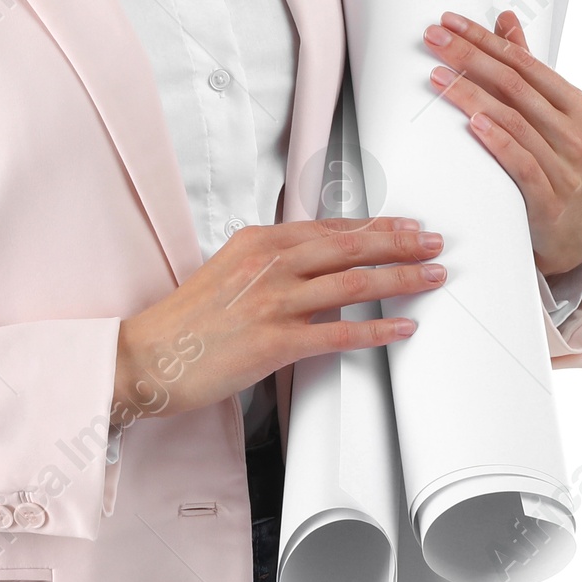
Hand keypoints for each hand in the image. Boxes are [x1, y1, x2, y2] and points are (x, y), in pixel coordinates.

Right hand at [111, 217, 445, 424]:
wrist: (148, 355)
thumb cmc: (186, 320)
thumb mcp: (228, 270)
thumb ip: (273, 264)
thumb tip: (318, 266)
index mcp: (258, 242)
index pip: (331, 228)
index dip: (377, 226)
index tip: (408, 225)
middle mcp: (269, 265)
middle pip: (351, 247)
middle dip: (401, 244)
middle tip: (434, 243)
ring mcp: (273, 303)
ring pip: (354, 284)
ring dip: (401, 279)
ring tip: (432, 277)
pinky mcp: (274, 343)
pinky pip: (339, 333)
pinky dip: (378, 329)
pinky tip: (402, 327)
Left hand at [424, 8, 581, 276]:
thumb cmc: (567, 170)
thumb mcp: (559, 119)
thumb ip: (531, 70)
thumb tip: (506, 20)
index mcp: (580, 108)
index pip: (525, 64)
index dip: (485, 40)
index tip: (450, 22)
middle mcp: (577, 134)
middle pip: (515, 86)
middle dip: (469, 57)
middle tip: (432, 38)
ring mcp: (567, 168)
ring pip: (513, 121)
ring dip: (471, 94)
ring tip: (437, 75)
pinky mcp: (551, 201)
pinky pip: (522, 165)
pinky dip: (498, 141)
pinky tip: (474, 122)